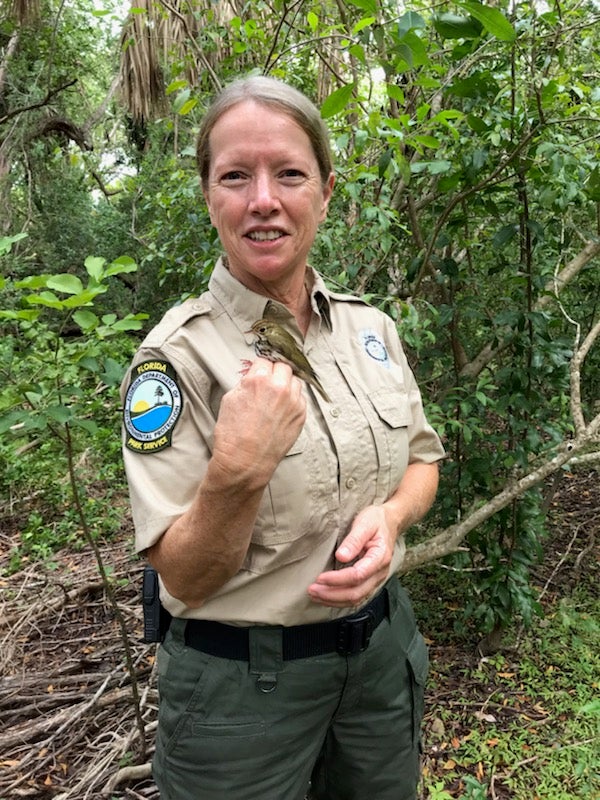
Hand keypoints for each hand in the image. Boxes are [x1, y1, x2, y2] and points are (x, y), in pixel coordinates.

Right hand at [211, 357, 306, 488]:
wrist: (244, 462)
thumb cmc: (233, 435)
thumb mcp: (230, 400)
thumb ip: (246, 383)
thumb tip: (253, 378)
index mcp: (259, 380)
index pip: (264, 361)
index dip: (260, 368)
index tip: (259, 372)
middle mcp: (279, 388)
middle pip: (283, 367)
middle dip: (275, 372)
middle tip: (268, 382)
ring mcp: (293, 402)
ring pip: (295, 381)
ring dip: (286, 385)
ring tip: (276, 397)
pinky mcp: (301, 415)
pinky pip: (300, 398)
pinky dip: (293, 400)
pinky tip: (281, 409)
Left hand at [308, 505, 395, 608]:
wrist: (389, 522)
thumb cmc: (376, 520)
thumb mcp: (365, 523)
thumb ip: (353, 540)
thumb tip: (340, 556)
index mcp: (380, 557)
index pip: (358, 575)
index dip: (337, 579)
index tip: (319, 578)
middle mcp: (380, 572)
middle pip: (356, 592)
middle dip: (332, 594)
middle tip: (312, 590)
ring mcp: (376, 579)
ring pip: (356, 599)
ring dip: (334, 600)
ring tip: (315, 595)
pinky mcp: (371, 582)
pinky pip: (357, 597)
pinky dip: (340, 600)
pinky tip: (326, 597)